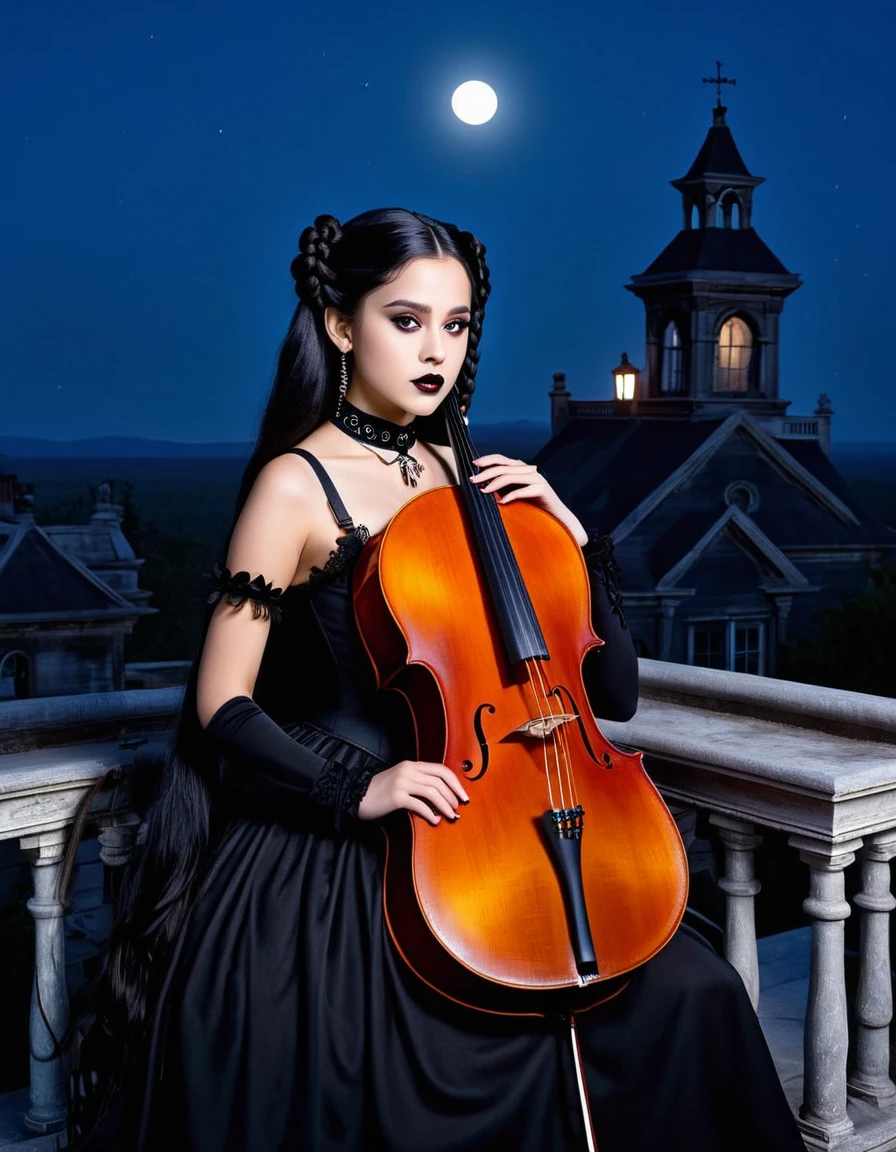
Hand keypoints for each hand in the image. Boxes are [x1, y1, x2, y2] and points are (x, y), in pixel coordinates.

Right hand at [357, 760, 469, 824]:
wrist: (355, 796)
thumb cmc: (380, 792)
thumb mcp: (400, 780)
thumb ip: (418, 782)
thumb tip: (441, 796)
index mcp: (411, 765)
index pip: (441, 769)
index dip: (455, 783)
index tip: (463, 795)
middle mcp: (408, 770)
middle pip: (440, 780)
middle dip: (453, 795)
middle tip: (458, 808)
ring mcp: (402, 782)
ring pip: (433, 792)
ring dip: (445, 805)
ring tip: (450, 815)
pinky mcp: (396, 796)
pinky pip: (419, 805)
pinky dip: (430, 814)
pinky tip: (435, 820)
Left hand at [469, 454, 587, 546]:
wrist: (556, 516)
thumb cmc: (533, 506)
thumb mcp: (514, 493)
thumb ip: (502, 487)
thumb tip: (481, 485)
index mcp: (521, 469)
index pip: (501, 459)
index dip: (487, 460)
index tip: (473, 464)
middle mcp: (528, 470)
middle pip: (503, 467)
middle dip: (485, 473)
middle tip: (472, 481)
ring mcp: (536, 479)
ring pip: (511, 477)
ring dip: (495, 484)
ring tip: (484, 491)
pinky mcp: (542, 489)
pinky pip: (524, 490)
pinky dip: (511, 495)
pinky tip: (501, 502)